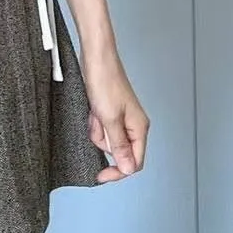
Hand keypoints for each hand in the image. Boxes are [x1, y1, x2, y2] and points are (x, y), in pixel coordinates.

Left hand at [82, 53, 148, 181]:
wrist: (96, 57)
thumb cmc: (105, 81)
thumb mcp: (110, 118)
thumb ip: (119, 146)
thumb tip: (128, 169)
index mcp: (139, 128)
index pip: (134, 162)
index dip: (118, 171)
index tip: (101, 175)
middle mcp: (133, 125)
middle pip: (118, 151)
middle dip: (104, 141)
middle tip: (98, 125)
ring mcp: (121, 118)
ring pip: (107, 139)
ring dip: (97, 130)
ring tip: (95, 112)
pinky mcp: (110, 111)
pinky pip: (100, 127)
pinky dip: (94, 121)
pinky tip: (93, 109)